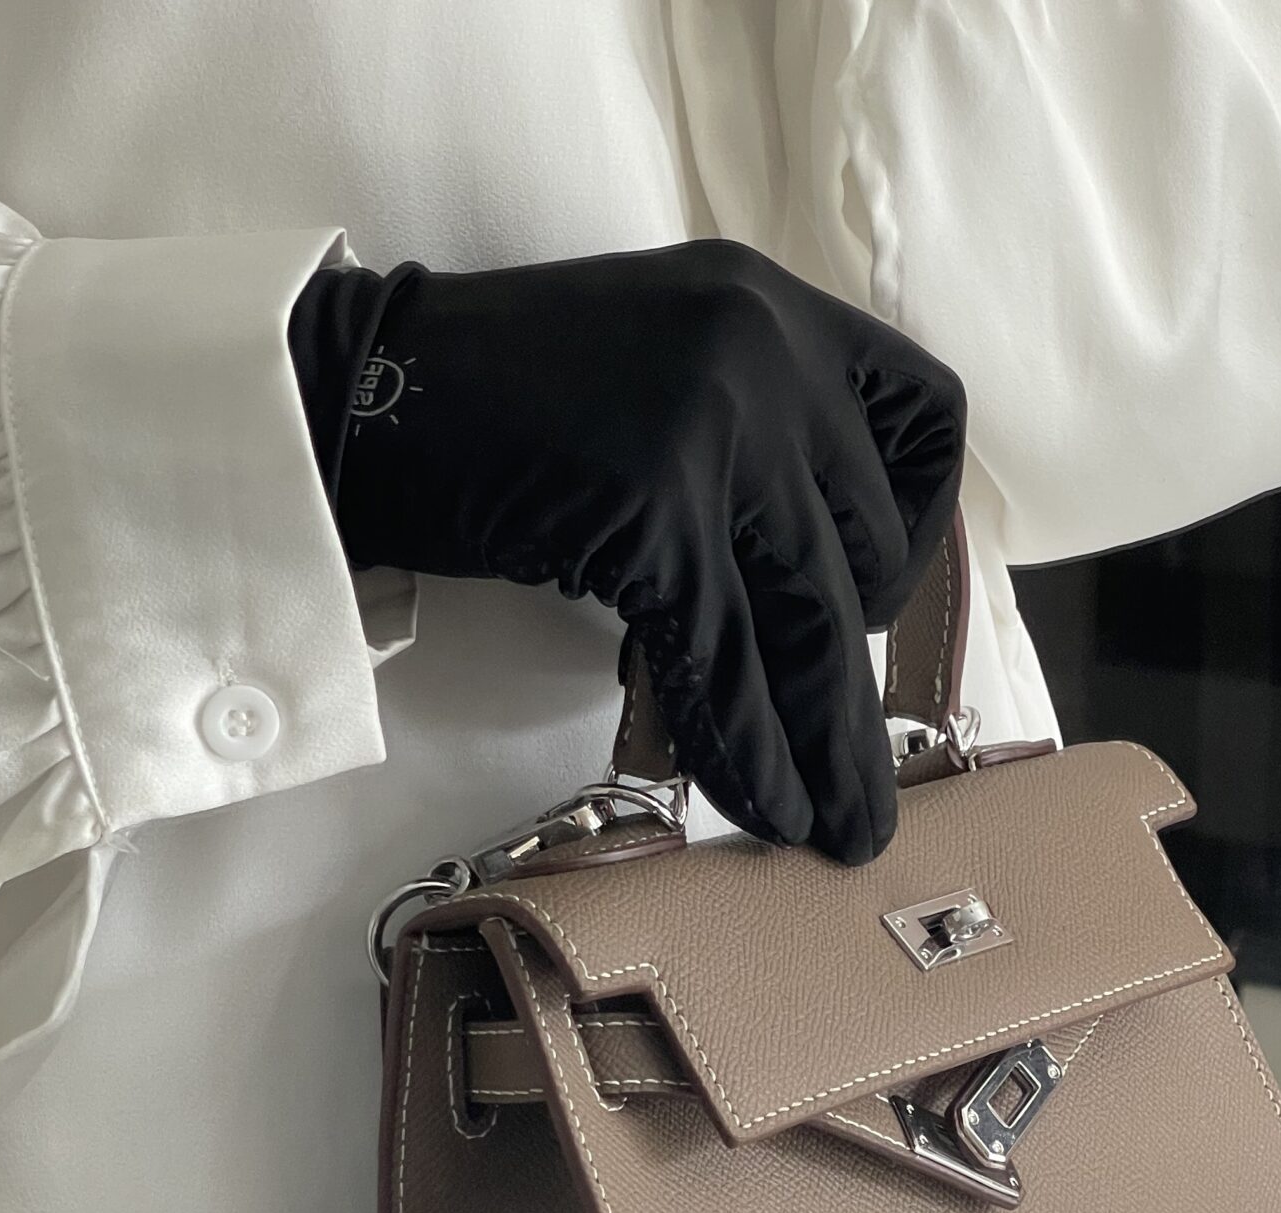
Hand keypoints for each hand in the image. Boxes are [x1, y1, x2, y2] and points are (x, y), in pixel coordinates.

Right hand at [295, 242, 964, 863]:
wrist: (353, 398)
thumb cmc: (495, 410)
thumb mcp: (659, 381)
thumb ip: (752, 442)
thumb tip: (818, 591)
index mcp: (773, 310)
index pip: (927, 419)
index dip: (918, 528)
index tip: (872, 600)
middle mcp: (763, 350)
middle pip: (867, 550)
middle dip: (859, 680)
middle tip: (854, 770)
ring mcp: (713, 424)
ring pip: (810, 622)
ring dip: (829, 747)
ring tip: (842, 833)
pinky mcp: (655, 508)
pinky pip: (728, 661)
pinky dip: (750, 751)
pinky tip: (762, 809)